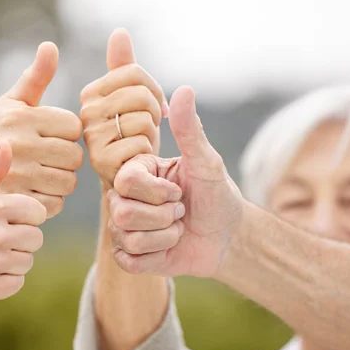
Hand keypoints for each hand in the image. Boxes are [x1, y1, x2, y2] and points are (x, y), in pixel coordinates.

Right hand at [0, 42, 83, 217]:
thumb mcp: (10, 104)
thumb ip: (35, 77)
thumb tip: (51, 47)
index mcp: (23, 117)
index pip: (74, 127)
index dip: (65, 134)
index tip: (50, 137)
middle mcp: (21, 144)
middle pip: (75, 157)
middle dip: (65, 160)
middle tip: (47, 160)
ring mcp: (19, 175)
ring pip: (68, 182)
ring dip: (59, 182)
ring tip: (41, 176)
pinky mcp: (18, 201)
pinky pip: (55, 204)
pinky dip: (49, 202)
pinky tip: (33, 193)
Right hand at [80, 28, 167, 189]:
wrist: (138, 188)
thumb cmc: (137, 142)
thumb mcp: (132, 102)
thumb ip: (125, 69)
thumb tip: (119, 33)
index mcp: (91, 94)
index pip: (135, 73)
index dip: (155, 90)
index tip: (155, 108)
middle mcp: (85, 114)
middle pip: (141, 94)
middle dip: (155, 114)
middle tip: (147, 131)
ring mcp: (92, 139)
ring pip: (142, 119)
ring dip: (152, 137)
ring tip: (140, 148)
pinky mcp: (102, 163)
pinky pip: (140, 145)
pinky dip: (148, 156)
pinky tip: (139, 164)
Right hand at [108, 86, 243, 276]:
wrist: (227, 236)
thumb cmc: (217, 194)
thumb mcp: (206, 162)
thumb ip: (190, 129)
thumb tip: (185, 88)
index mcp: (137, 173)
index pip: (125, 181)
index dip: (156, 192)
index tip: (178, 191)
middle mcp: (124, 198)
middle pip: (121, 212)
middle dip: (164, 216)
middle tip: (181, 211)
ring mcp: (124, 228)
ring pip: (128, 237)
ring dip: (165, 236)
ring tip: (177, 228)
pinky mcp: (129, 255)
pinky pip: (129, 260)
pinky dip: (157, 256)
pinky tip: (168, 247)